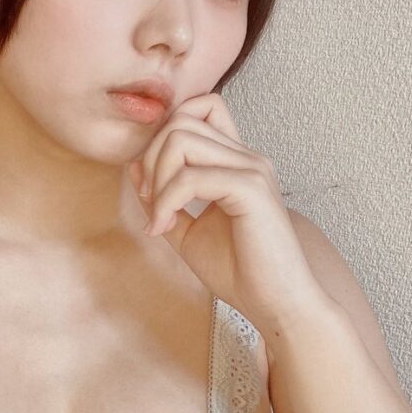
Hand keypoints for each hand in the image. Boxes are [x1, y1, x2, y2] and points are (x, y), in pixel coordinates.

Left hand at [127, 93, 332, 336]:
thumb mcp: (188, 231)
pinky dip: (166, 201)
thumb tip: (134, 170)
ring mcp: (251, 169)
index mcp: (236, 161)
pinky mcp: (251, 189)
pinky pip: (190, 177)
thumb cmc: (240, 272)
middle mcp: (246, 157)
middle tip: (150, 203)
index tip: (151, 184)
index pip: (199, 108)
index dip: (162, 136)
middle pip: (180, 119)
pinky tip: (164, 228)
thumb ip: (164, 199)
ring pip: (180, 138)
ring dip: (157, 178)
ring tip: (160, 218)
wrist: (277, 304)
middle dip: (151, 157)